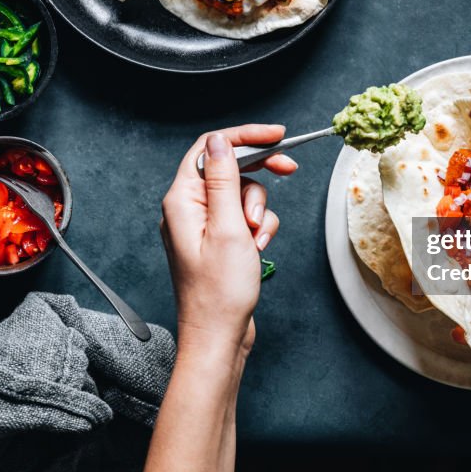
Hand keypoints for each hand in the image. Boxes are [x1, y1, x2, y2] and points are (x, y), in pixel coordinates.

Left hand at [160, 125, 297, 357]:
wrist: (218, 336)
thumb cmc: (219, 292)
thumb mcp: (228, 227)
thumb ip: (225, 179)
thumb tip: (220, 141)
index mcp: (182, 199)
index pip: (212, 148)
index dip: (245, 136)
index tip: (277, 135)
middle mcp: (188, 208)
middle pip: (230, 167)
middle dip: (260, 173)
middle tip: (289, 168)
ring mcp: (203, 225)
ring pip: (242, 194)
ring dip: (259, 210)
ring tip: (256, 237)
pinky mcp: (218, 240)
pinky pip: (244, 217)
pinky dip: (258, 228)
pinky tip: (257, 248)